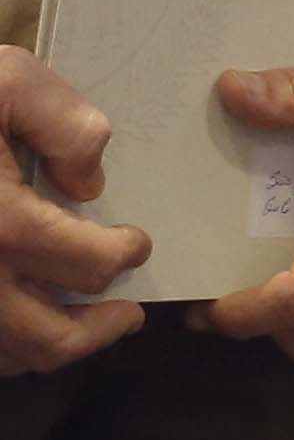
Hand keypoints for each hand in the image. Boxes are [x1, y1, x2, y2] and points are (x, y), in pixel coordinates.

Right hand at [0, 48, 145, 374]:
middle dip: (99, 330)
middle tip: (125, 314)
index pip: (87, 264)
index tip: (134, 244)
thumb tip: (89, 183)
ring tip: (76, 326)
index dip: (121, 256)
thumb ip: (62, 123)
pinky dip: (0, 351)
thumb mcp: (4, 81)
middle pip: (48, 339)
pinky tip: (15, 324)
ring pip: (5, 358)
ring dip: (48, 348)